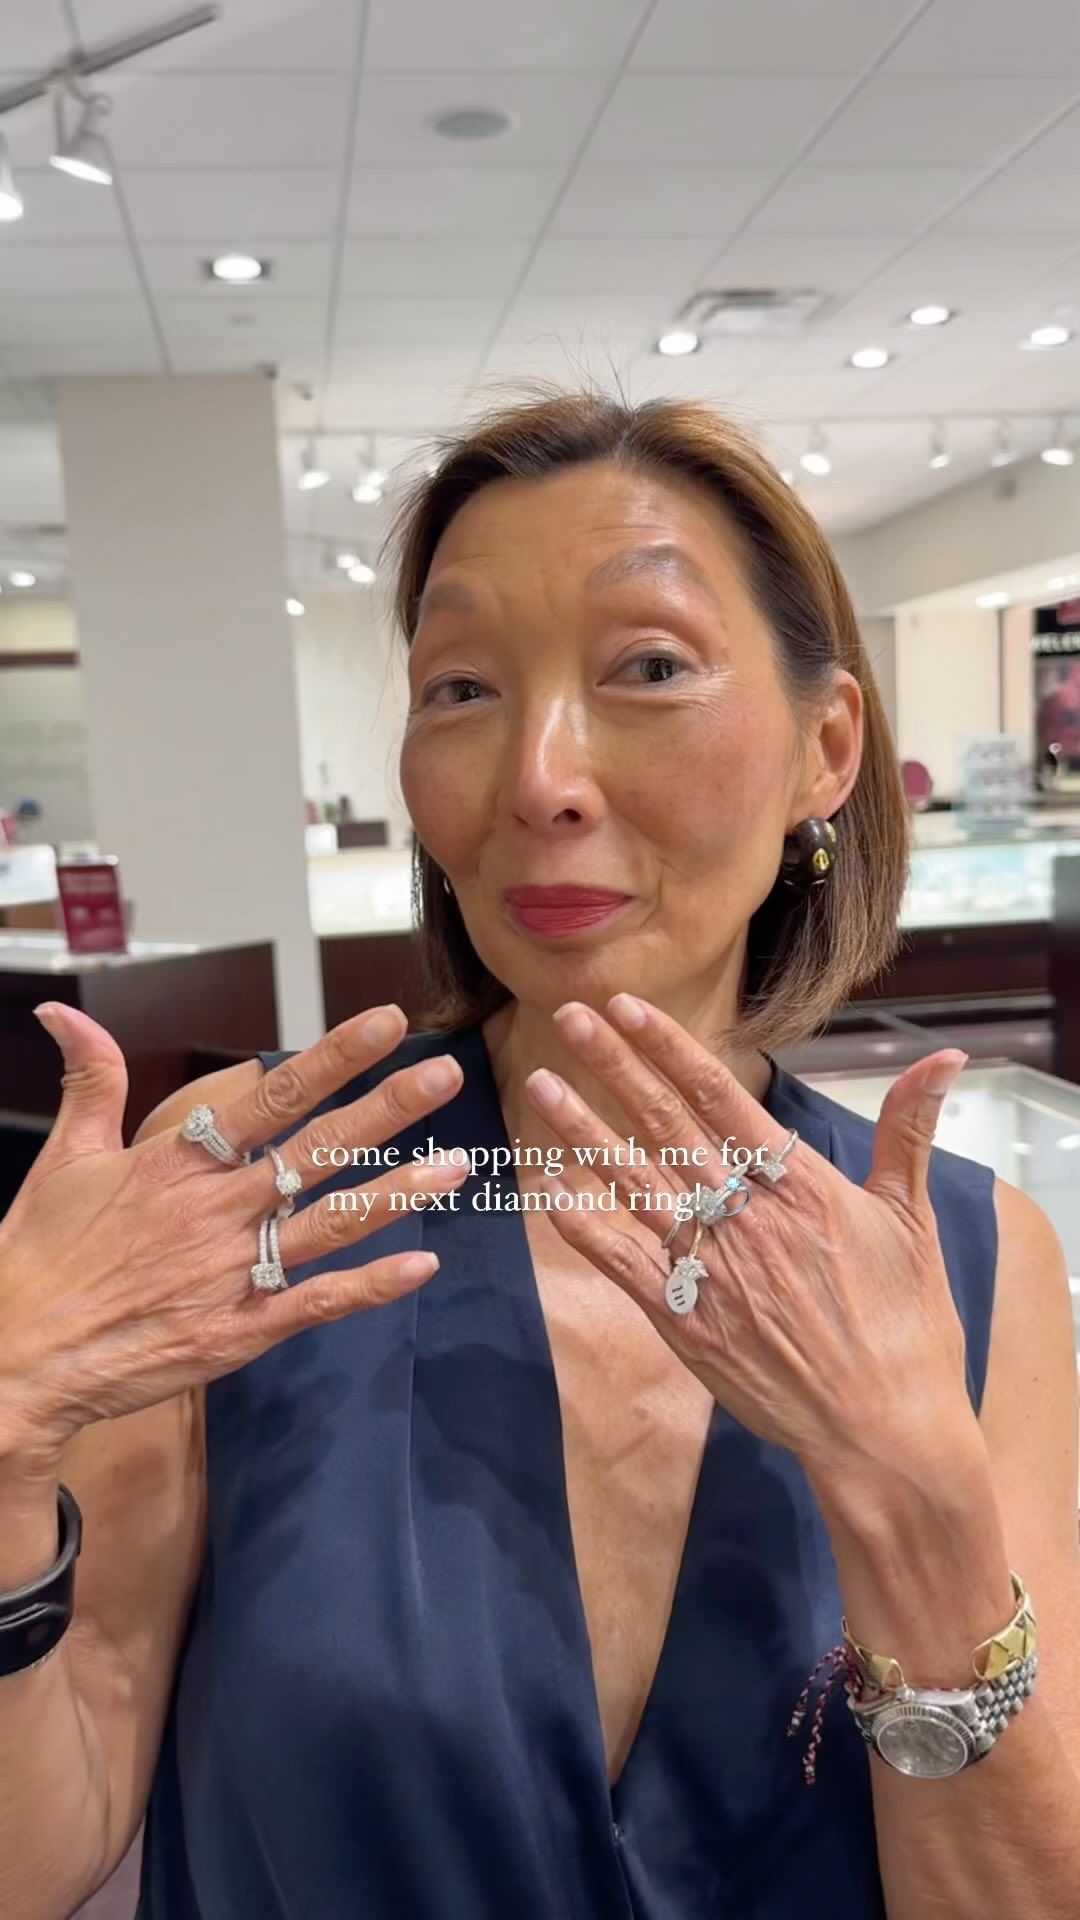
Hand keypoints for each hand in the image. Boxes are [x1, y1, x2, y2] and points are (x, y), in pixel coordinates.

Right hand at [0, 1004, 468, 1463]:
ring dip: (397, 1194)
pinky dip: (370, 1288)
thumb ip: (89, 1081)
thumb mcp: (62, 1158)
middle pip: (318, 1151)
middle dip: (387, 1110)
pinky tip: (422, 1267)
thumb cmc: (37, 1257)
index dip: (333, 1057)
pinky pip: (315, 1304)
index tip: (387, 1022)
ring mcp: (231, 1273)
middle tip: (446, 1075)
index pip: (271, 1096)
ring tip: (460, 1166)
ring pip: (330, 1225)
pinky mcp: (236, 1333)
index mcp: (180, 1163)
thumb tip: (65, 1008)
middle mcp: (216, 1210)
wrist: (15, 1360)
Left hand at [524, 993, 972, 1478]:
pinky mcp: (688, 1322)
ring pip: (636, 1185)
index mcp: (801, 1186)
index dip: (670, 1047)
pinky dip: (585, 1226)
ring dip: (584, 1132)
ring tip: (541, 1085)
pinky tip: (547, 1190)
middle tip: (568, 1018)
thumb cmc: (907, 1326)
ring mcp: (713, 1270)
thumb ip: (909, 1133)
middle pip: (669, 1126)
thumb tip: (948, 1057)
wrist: (885, 1430)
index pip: (722, 1097)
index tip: (627, 1006)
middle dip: (614, 1067)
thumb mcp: (912, 1220)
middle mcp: (749, 1218)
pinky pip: (625, 1265)